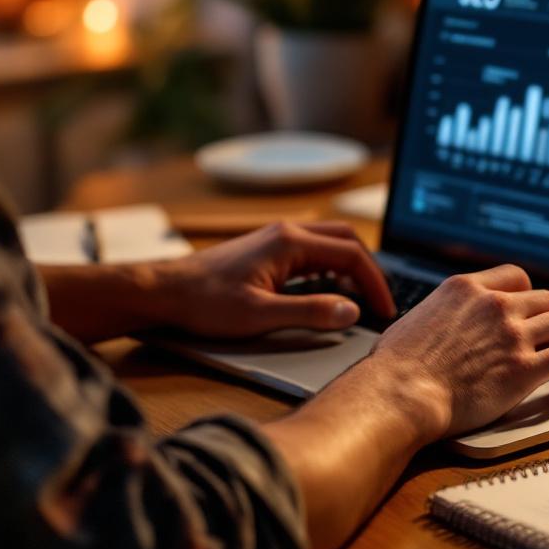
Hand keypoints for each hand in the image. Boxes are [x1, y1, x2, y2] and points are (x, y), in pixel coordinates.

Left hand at [135, 221, 395, 338]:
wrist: (163, 292)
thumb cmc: (205, 303)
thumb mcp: (260, 315)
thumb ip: (310, 313)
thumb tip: (351, 312)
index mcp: (290, 242)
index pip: (351, 255)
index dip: (374, 283)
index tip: (384, 310)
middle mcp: (286, 233)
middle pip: (345, 241)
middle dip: (368, 271)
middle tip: (379, 302)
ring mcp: (275, 240)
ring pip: (328, 244)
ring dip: (349, 268)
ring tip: (359, 299)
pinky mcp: (265, 252)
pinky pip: (310, 253)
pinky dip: (329, 270)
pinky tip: (326, 293)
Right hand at [360, 264, 548, 438]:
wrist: (399, 393)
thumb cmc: (395, 366)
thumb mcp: (415, 319)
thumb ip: (439, 314)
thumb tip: (437, 324)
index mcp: (465, 289)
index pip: (515, 276)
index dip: (527, 295)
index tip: (528, 310)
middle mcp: (494, 305)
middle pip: (546, 299)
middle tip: (548, 338)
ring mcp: (512, 335)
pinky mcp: (524, 368)